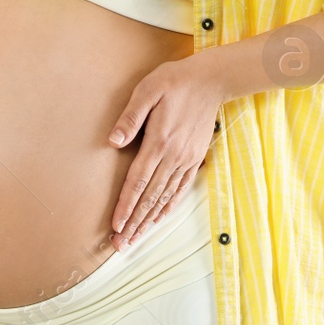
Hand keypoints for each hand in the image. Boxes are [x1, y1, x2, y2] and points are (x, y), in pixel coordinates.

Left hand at [106, 56, 221, 251]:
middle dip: (134, 222)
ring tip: (136, 239)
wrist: (211, 79)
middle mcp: (174, 156)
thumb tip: (113, 141)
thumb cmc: (174, 81)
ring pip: (165, 197)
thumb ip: (130, 117)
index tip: (115, 226)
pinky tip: (159, 219)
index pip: (138, 181)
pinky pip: (180, 189)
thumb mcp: (148, 90)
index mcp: (159, 141)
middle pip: (150, 197)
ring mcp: (186, 160)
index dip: (126, 205)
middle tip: (120, 245)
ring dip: (149, 220)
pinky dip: (168, 206)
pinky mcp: (195, 158)